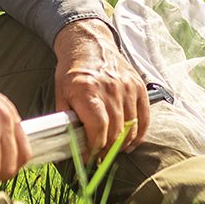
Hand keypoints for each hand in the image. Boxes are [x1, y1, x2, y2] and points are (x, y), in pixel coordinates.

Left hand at [52, 18, 149, 158]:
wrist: (90, 44)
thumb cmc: (73, 71)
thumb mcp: (60, 93)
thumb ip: (66, 119)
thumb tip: (70, 144)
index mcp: (88, 90)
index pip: (98, 129)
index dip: (94, 149)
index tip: (88, 158)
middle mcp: (110, 88)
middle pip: (116, 132)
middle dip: (107, 151)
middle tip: (99, 159)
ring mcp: (127, 87)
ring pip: (131, 128)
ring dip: (122, 145)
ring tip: (112, 152)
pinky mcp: (139, 87)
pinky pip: (144, 118)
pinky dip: (139, 135)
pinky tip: (130, 144)